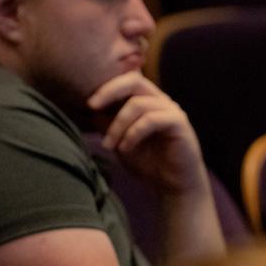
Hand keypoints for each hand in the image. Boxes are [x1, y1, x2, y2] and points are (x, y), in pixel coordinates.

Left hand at [88, 72, 207, 196]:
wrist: (174, 185)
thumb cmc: (149, 163)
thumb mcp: (120, 142)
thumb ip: (108, 125)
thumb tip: (90, 111)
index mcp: (146, 100)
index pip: (126, 80)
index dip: (105, 86)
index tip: (88, 104)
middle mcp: (159, 100)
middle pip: (134, 81)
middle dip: (109, 91)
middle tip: (92, 106)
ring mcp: (170, 110)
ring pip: (138, 104)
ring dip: (118, 124)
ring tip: (109, 145)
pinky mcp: (178, 122)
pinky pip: (151, 120)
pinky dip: (133, 133)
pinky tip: (125, 148)